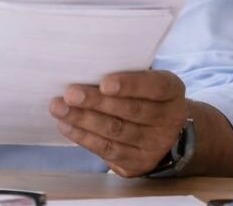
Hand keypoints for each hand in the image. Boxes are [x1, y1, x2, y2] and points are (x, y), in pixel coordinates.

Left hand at [49, 70, 187, 176]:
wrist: (161, 133)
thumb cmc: (143, 96)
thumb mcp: (145, 81)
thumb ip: (124, 75)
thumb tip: (86, 69)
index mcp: (172, 92)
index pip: (155, 87)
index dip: (130, 85)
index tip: (105, 83)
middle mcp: (168, 120)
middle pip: (131, 111)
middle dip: (97, 102)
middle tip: (71, 94)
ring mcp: (154, 145)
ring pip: (116, 131)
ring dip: (84, 120)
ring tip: (60, 108)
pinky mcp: (137, 163)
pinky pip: (107, 150)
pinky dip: (84, 137)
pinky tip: (66, 125)